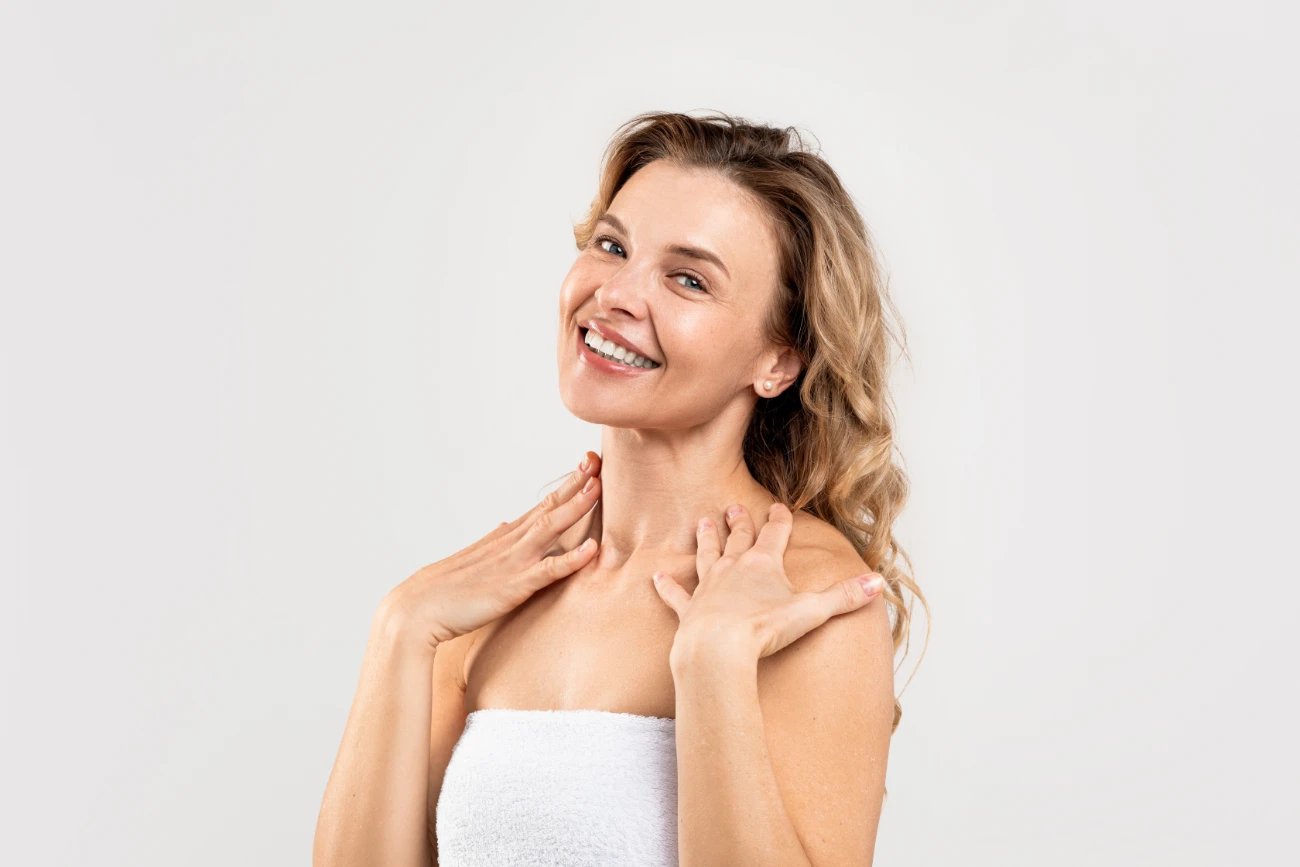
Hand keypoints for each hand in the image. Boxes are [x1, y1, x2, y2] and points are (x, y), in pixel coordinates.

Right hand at [379, 451, 602, 650]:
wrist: (415, 610)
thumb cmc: (443, 591)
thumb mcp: (473, 559)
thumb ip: (494, 541)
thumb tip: (506, 524)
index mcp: (503, 539)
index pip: (541, 506)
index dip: (566, 487)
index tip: (586, 467)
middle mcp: (509, 544)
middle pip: (548, 508)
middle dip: (576, 485)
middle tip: (598, 460)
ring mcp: (512, 563)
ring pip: (550, 529)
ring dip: (575, 508)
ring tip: (598, 488)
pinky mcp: (512, 587)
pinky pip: (547, 572)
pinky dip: (570, 561)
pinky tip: (591, 550)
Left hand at [651, 502, 884, 661]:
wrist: (717, 649)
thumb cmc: (763, 629)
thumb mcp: (812, 612)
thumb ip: (845, 597)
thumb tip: (879, 583)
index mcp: (763, 564)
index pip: (775, 534)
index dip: (779, 519)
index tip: (779, 506)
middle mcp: (732, 569)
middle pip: (737, 539)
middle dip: (738, 522)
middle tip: (733, 506)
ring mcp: (707, 588)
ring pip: (706, 556)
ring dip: (705, 540)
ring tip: (702, 523)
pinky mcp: (688, 611)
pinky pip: (676, 595)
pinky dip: (667, 587)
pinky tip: (656, 577)